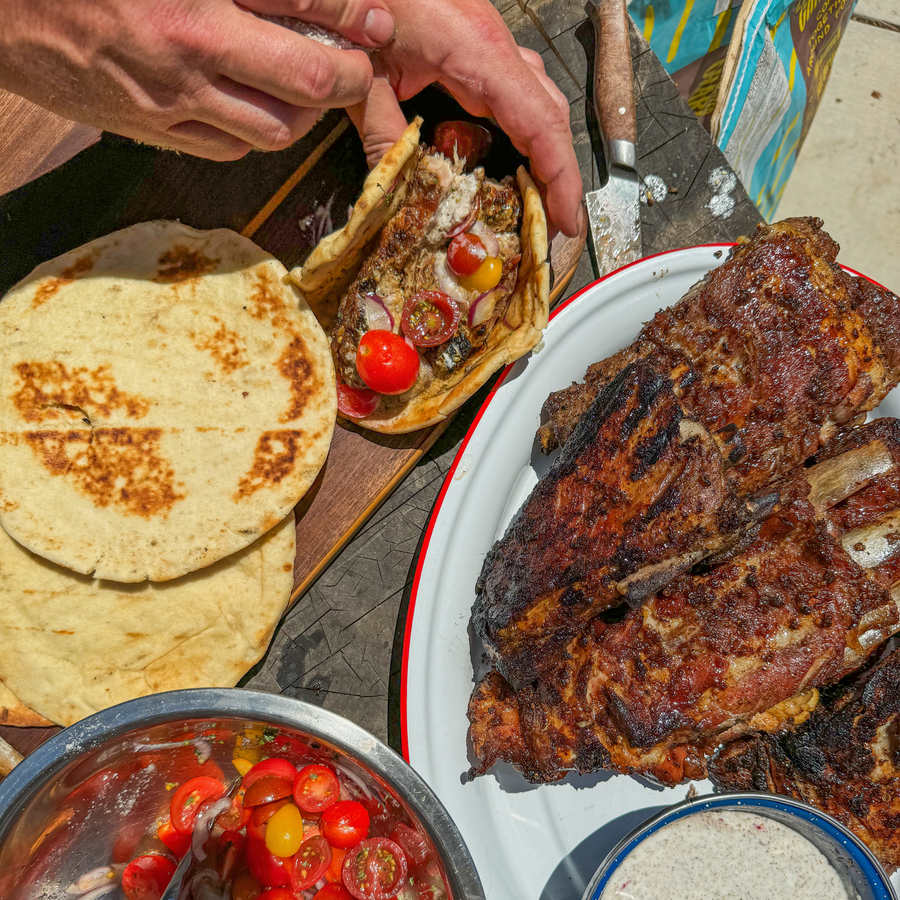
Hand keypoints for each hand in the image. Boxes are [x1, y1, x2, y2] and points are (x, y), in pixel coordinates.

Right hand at [0, 0, 396, 159]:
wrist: (0, 7)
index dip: (352, 13)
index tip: (373, 21)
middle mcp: (187, 49)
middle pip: (308, 81)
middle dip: (347, 74)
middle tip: (356, 61)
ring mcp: (170, 100)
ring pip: (276, 129)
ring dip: (306, 112)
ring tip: (307, 85)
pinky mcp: (153, 130)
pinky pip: (231, 149)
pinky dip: (257, 131)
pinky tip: (255, 105)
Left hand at [346, 0, 583, 236]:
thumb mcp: (365, 74)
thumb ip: (381, 131)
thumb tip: (391, 190)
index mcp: (477, 51)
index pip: (540, 121)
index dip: (560, 175)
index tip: (565, 217)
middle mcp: (494, 44)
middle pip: (550, 114)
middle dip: (559, 174)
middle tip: (552, 223)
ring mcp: (488, 41)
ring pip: (540, 99)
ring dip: (546, 150)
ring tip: (538, 198)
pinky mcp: (475, 43)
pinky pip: (517, 87)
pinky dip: (526, 127)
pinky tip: (515, 154)